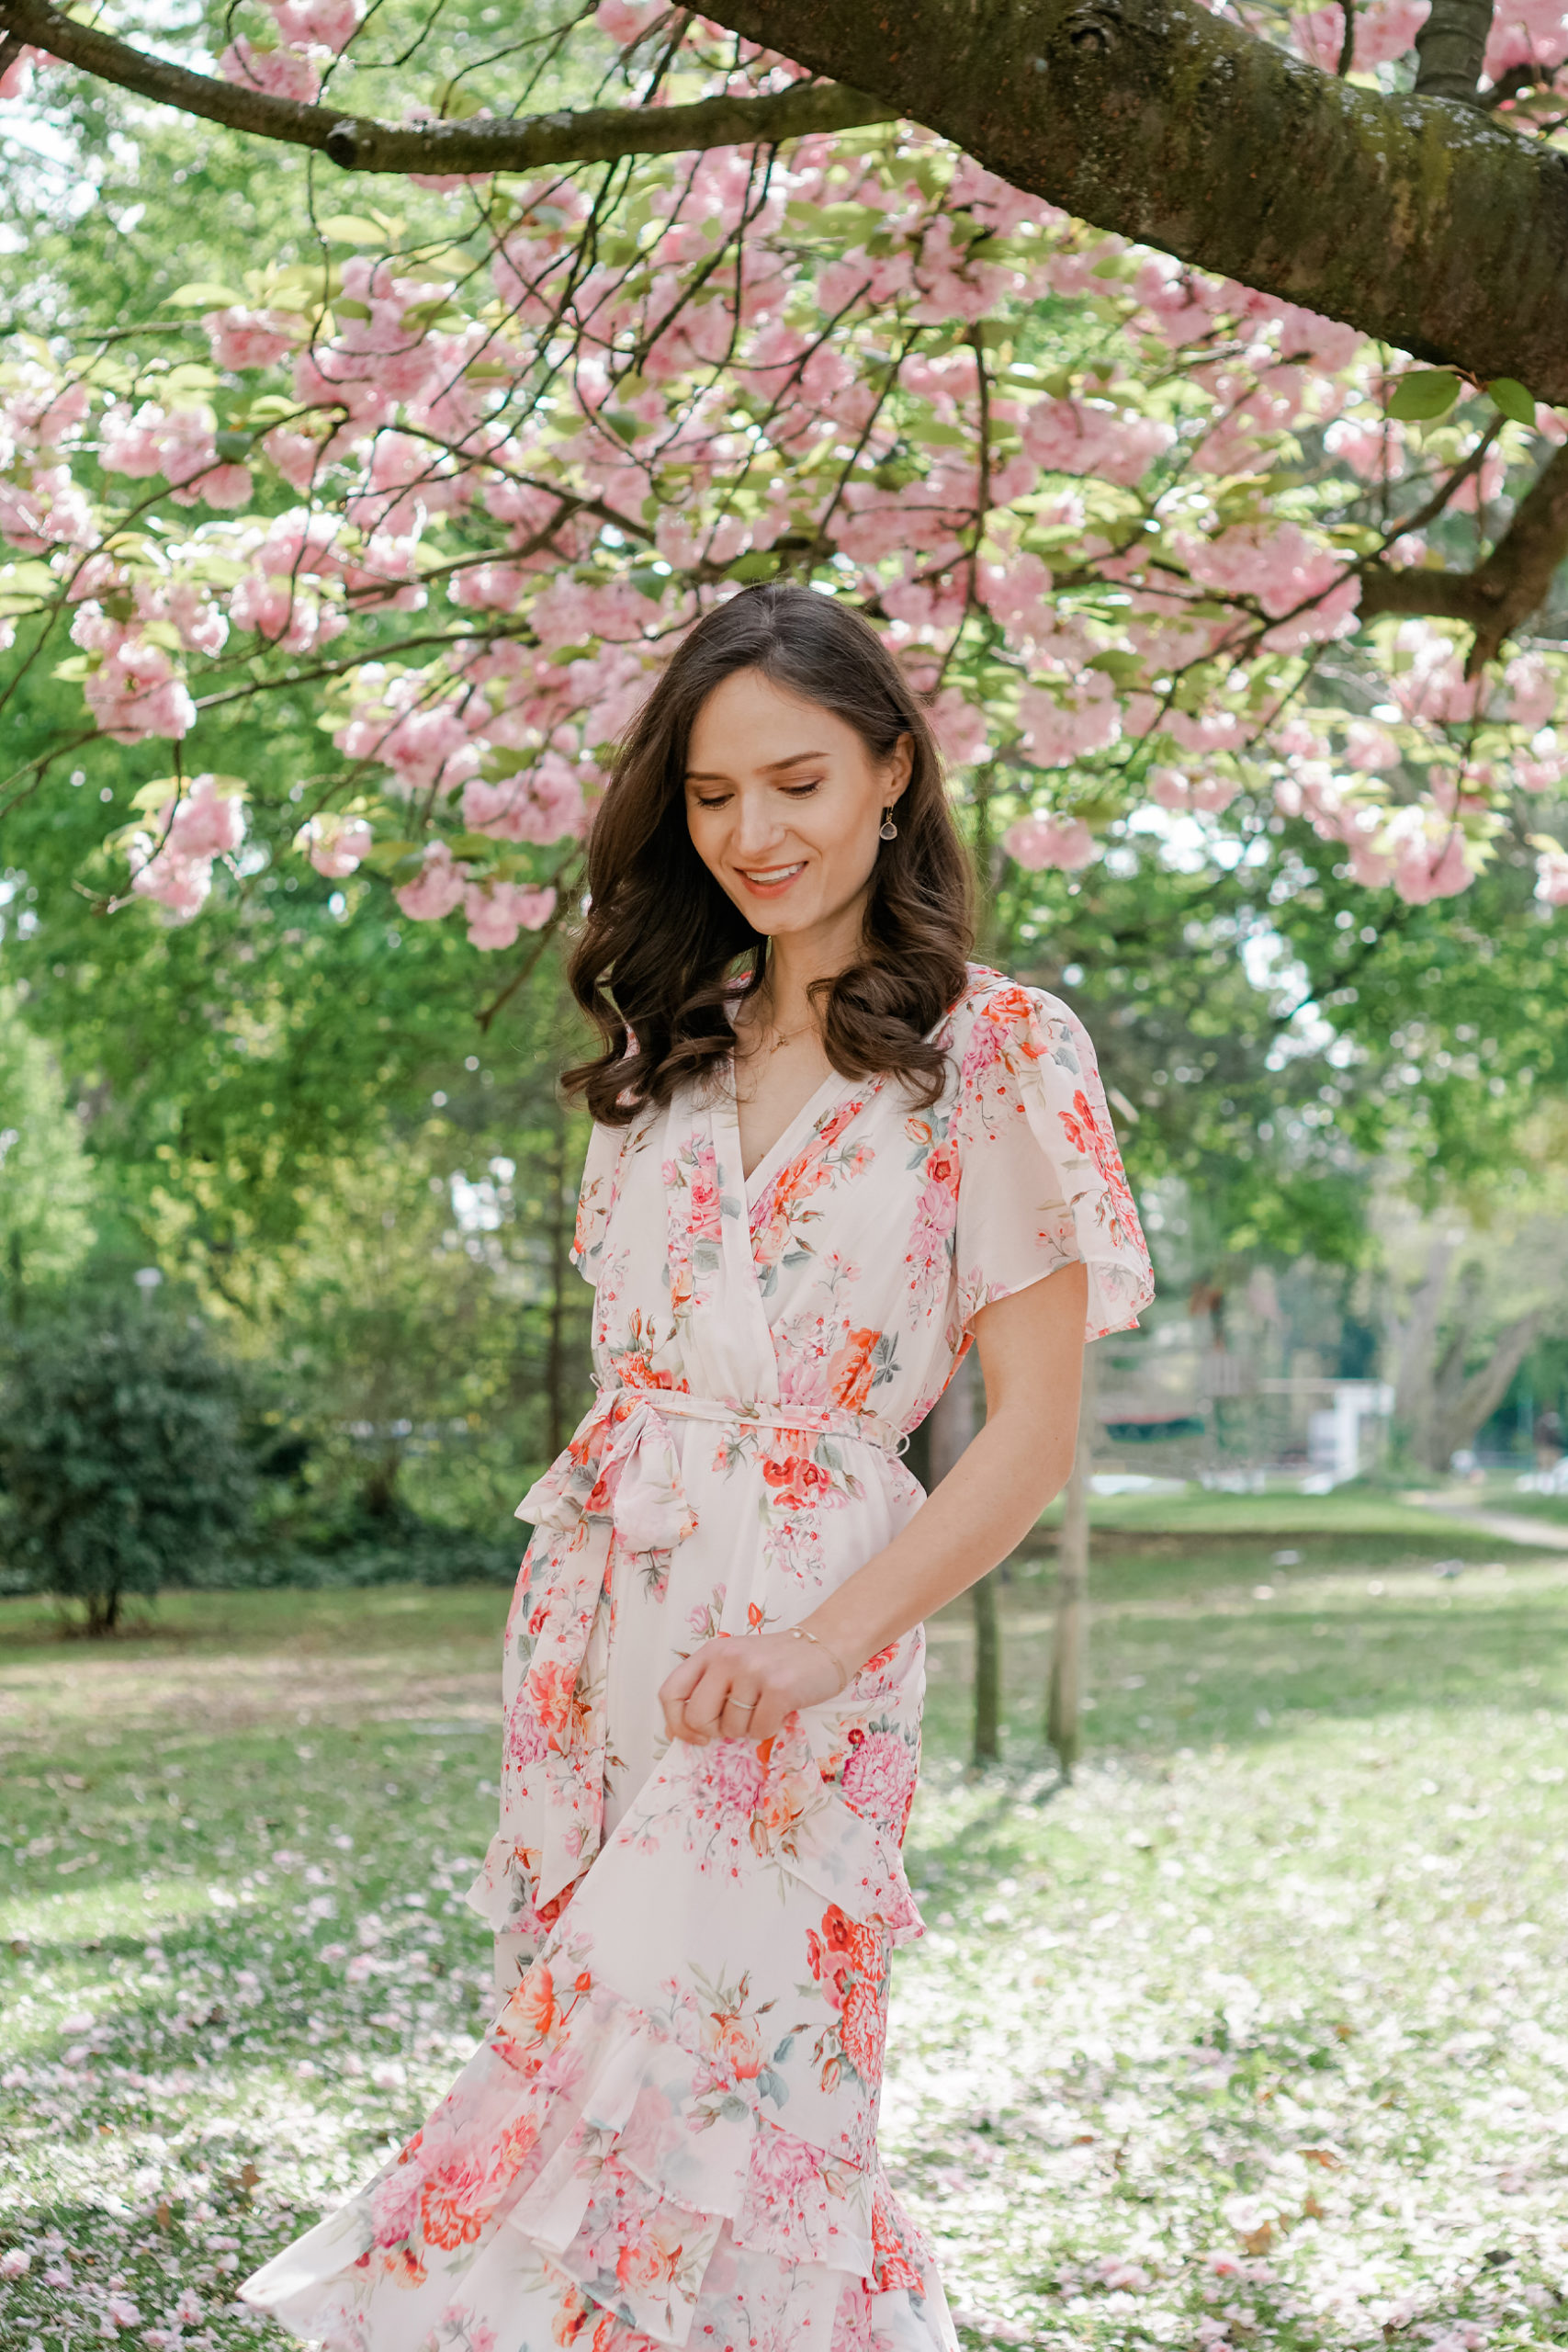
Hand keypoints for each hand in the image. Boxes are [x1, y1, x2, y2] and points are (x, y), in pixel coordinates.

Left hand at [658, 1631, 845, 1747]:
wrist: (826, 1643)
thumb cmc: (777, 1661)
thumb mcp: (735, 1663)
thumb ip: (709, 1688)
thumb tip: (682, 1733)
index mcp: (710, 1653)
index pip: (670, 1693)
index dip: (676, 1723)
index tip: (696, 1735)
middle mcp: (727, 1659)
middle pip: (697, 1718)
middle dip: (715, 1731)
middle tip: (737, 1721)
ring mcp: (753, 1672)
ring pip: (731, 1728)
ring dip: (749, 1728)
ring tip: (765, 1705)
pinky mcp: (779, 1689)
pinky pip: (760, 1731)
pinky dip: (770, 1728)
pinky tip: (781, 1709)